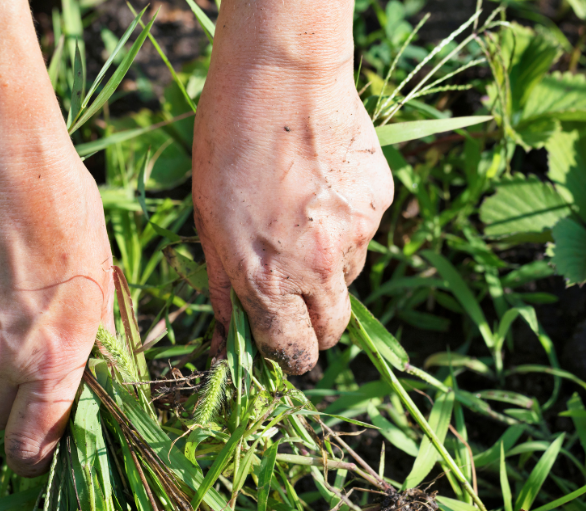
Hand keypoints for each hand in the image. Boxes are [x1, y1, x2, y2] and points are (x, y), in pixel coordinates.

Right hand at [0, 139, 112, 476]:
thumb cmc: (66, 213)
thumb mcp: (99, 281)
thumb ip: (91, 342)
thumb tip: (89, 380)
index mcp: (52, 356)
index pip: (33, 443)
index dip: (36, 458)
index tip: (40, 453)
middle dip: (8, 410)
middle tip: (28, 377)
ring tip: (11, 303)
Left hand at [193, 0, 393, 374]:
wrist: (282, 77)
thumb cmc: (227, 145)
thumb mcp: (206, 222)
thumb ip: (223, 285)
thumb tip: (227, 333)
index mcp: (267, 279)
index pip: (293, 351)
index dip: (288, 357)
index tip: (284, 350)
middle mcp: (318, 267)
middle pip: (332, 330)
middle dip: (315, 329)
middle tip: (296, 304)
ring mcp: (355, 234)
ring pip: (348, 278)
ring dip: (328, 270)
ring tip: (300, 221)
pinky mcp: (379, 203)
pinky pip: (363, 234)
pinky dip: (345, 226)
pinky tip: (321, 190)